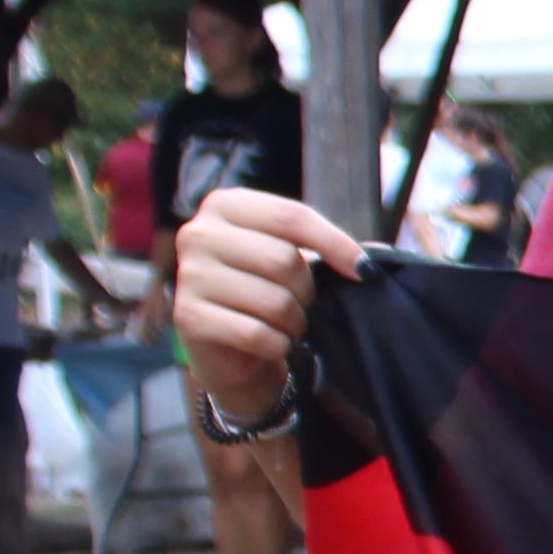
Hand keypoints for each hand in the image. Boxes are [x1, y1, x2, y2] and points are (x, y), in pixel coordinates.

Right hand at [172, 189, 364, 417]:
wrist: (231, 348)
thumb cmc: (265, 291)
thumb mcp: (288, 254)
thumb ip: (321, 245)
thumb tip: (364, 266)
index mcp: (224, 205)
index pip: (290, 216)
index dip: (335, 243)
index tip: (364, 270)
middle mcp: (198, 234)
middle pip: (283, 260)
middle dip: (306, 290)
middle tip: (300, 303)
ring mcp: (188, 275)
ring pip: (273, 301)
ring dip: (293, 321)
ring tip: (284, 323)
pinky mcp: (187, 317)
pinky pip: (256, 334)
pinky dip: (277, 345)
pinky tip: (273, 344)